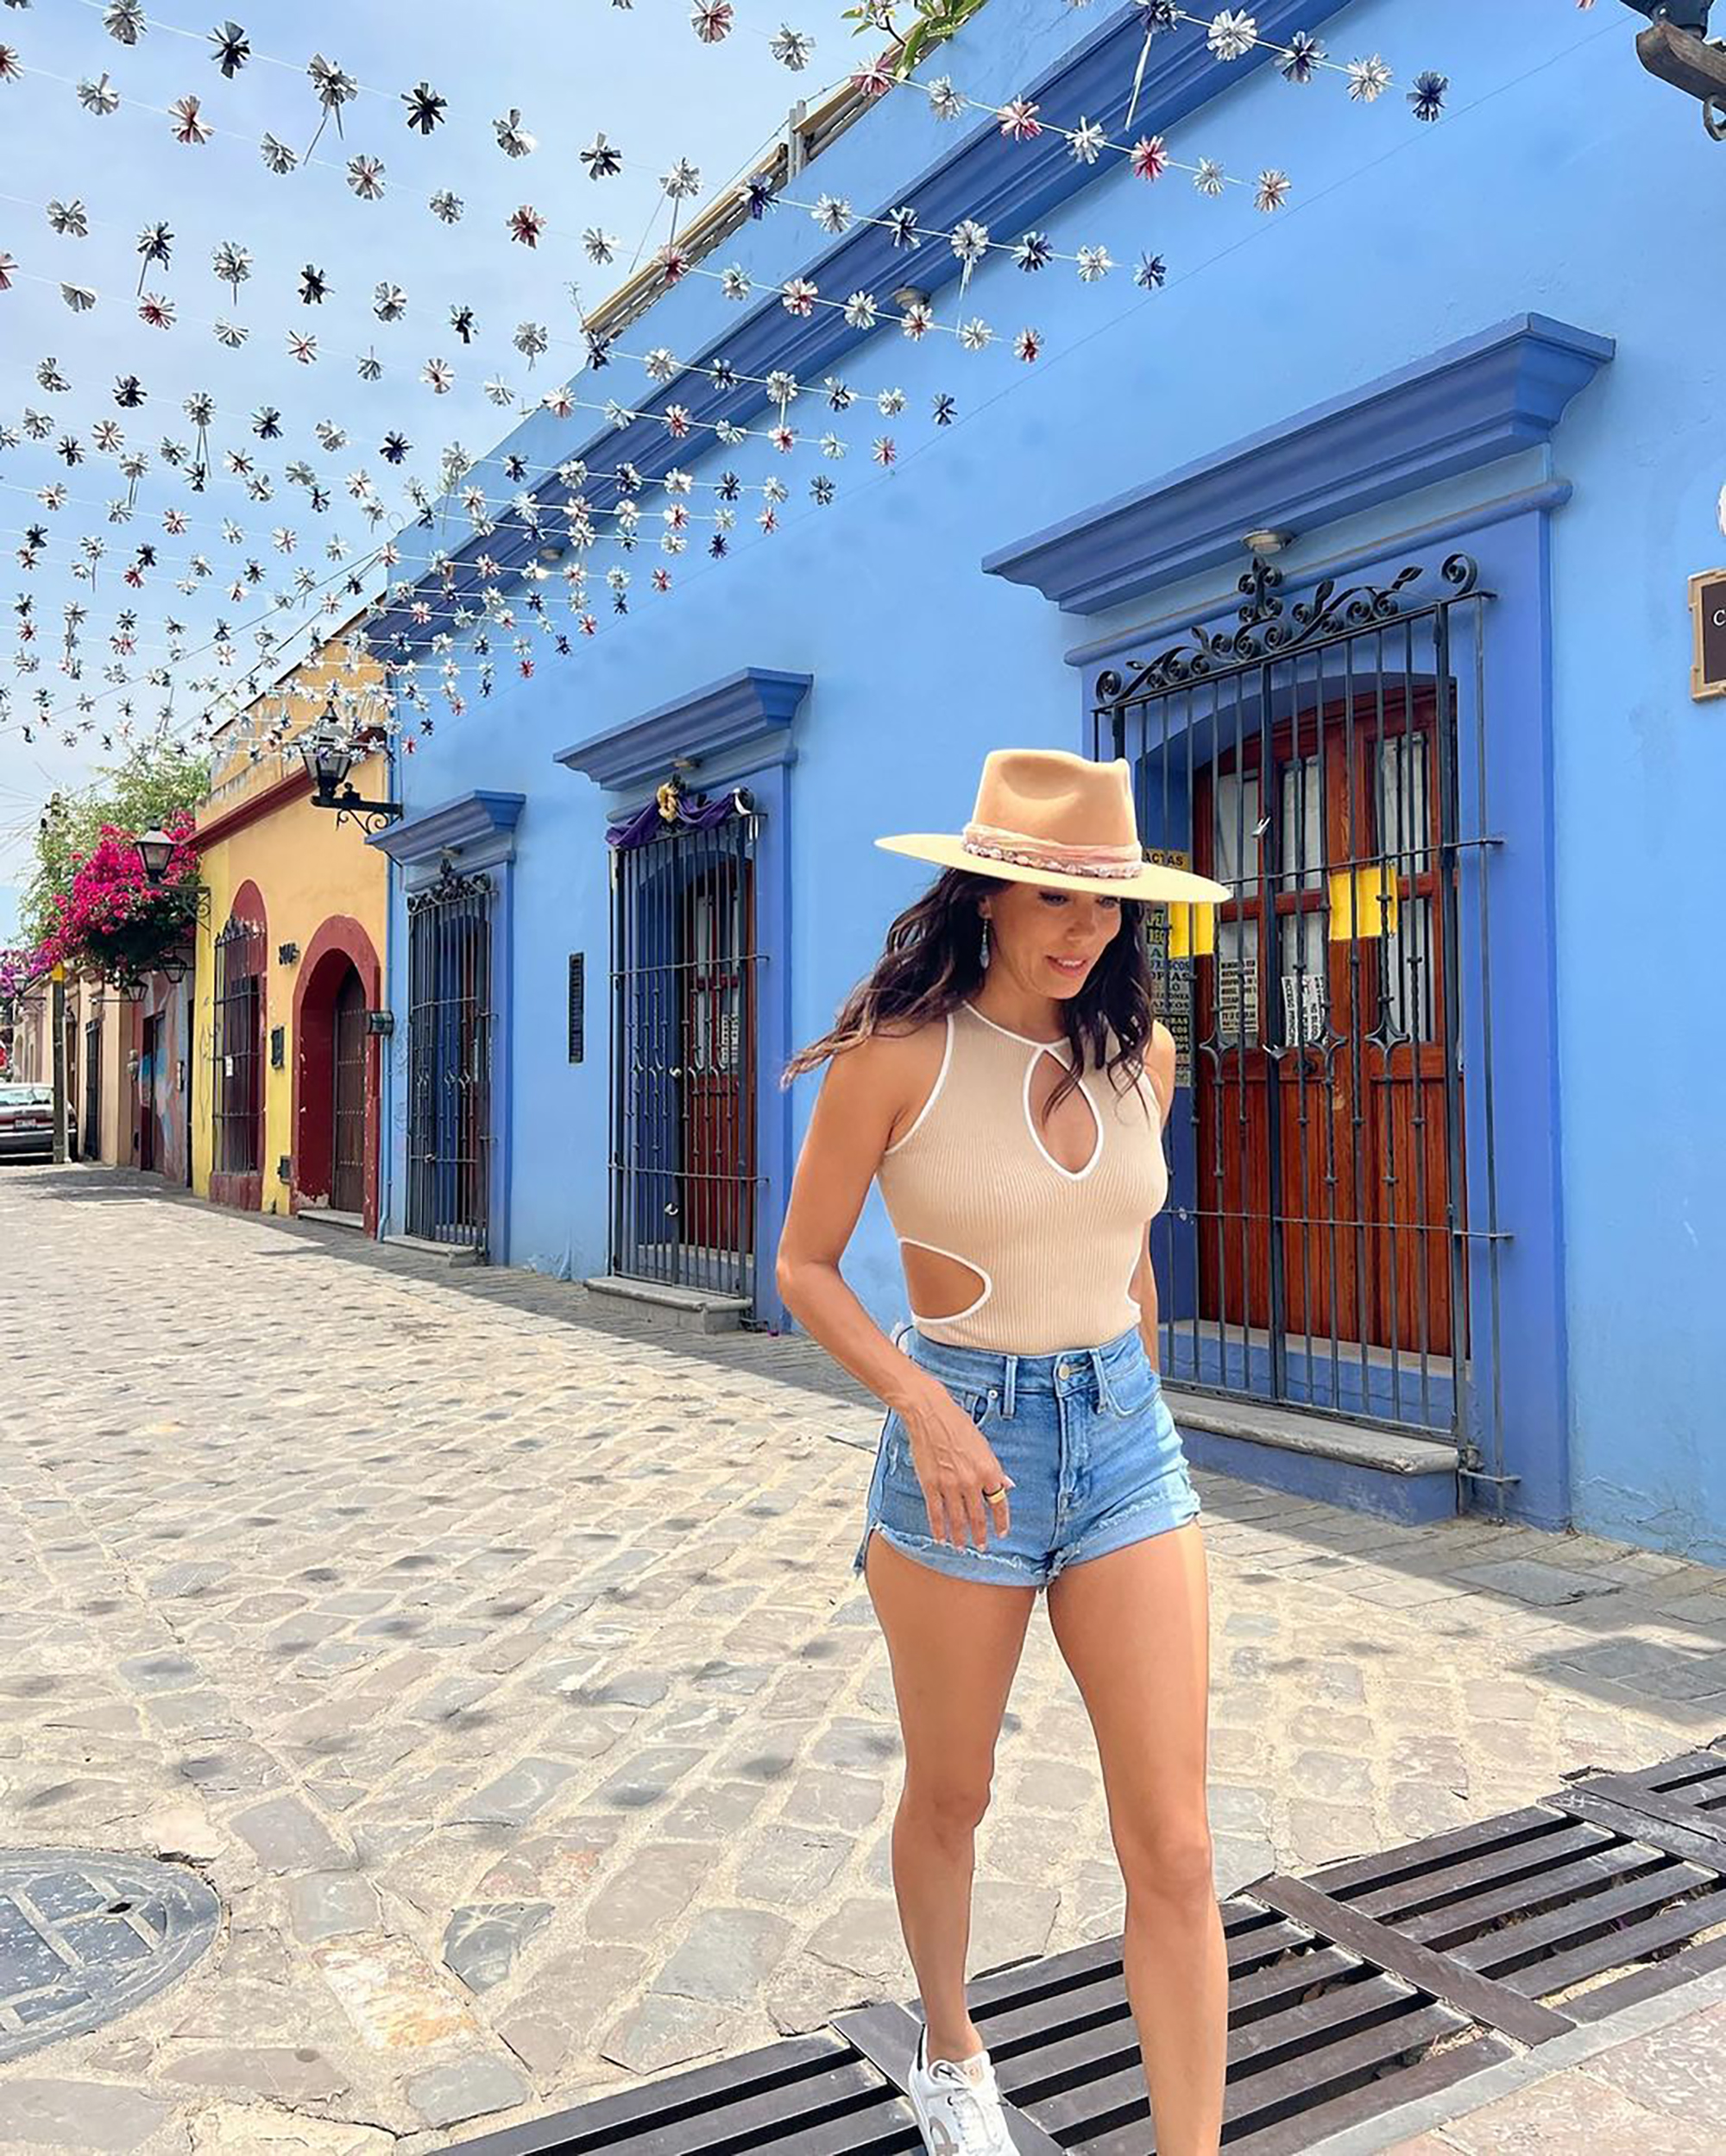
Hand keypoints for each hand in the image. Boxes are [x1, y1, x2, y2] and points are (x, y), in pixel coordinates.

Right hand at [898, 1379, 1014, 1551]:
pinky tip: (940, 1537)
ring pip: (957, 1519)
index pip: (999, 1503)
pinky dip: (939, 1528)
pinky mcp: (930, 1484)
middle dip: (980, 1535)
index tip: (1002, 1533)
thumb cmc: (957, 1425)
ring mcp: (949, 1485)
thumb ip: (995, 1469)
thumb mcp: (984, 1446)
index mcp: (988, 1470)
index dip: (1001, 1521)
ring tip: (962, 1547)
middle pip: (978, 1516)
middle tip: (982, 1546)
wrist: (930, 1414)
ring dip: (960, 1536)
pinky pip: (935, 1512)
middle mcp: (971, 1481)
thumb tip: (1007, 1485)